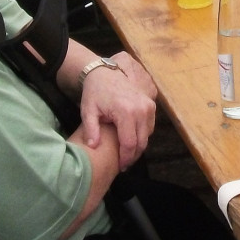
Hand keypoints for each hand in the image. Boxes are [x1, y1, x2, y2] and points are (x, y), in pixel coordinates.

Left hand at [79, 51, 157, 167]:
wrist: (104, 72)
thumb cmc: (94, 92)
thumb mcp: (88, 111)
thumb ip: (91, 129)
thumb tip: (93, 146)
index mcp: (126, 112)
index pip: (129, 143)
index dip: (125, 158)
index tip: (120, 166)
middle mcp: (141, 109)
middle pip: (141, 141)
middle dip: (133, 155)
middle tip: (124, 164)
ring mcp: (148, 106)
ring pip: (148, 134)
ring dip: (139, 146)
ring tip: (127, 153)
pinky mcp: (151, 103)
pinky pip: (150, 125)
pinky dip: (142, 135)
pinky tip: (132, 139)